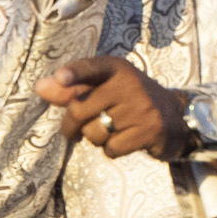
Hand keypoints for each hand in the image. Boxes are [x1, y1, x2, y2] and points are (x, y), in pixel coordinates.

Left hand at [35, 57, 191, 162]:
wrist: (175, 116)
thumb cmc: (129, 101)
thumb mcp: (103, 88)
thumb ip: (71, 89)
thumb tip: (41, 87)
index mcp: (116, 69)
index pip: (92, 68)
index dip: (75, 73)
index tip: (61, 77)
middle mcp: (130, 84)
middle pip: (80, 110)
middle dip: (71, 126)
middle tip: (74, 130)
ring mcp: (142, 107)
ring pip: (94, 133)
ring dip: (95, 138)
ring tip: (111, 129)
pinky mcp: (151, 130)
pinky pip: (112, 148)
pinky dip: (112, 150)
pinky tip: (125, 140)